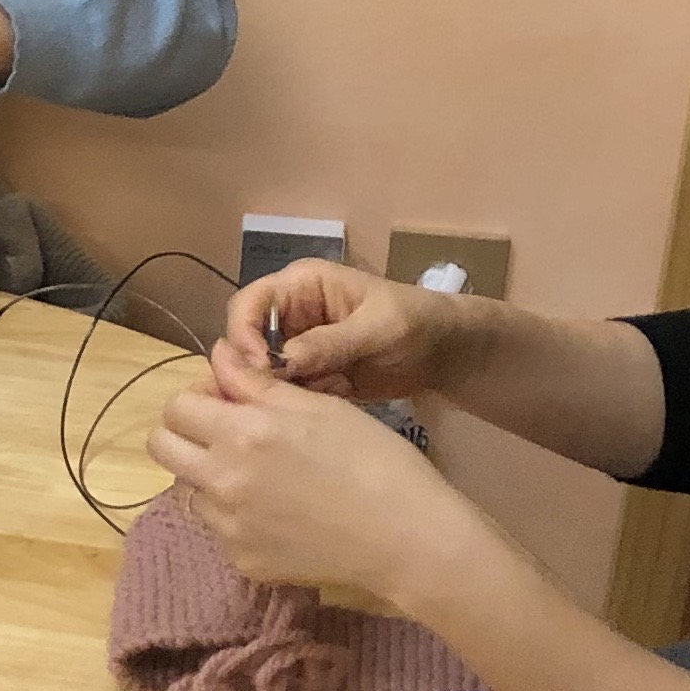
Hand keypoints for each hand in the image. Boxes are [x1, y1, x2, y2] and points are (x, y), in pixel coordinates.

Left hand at [147, 350, 477, 601]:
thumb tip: (217, 355)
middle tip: (227, 434)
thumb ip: (256, 384)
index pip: (176, 407)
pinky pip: (219, 530)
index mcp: (241, 434)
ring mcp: (228, 528)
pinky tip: (281, 514)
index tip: (229, 402)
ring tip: (263, 476)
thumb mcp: (319, 408)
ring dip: (210, 476)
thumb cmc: (374, 461)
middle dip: (187, 433)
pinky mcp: (242, 562)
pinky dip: (237, 517)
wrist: (407, 539)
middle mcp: (222, 481)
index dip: (199, 397)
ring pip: (189, 490)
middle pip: (163, 448)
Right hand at [211, 259, 474, 403]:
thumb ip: (329, 343)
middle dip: (256, 370)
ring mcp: (296, 348)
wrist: (445, 353)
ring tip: (312, 400)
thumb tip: (281, 362)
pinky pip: (284, 393)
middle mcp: (289, 314)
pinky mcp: (307, 376)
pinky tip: (326, 404)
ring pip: (259, 373)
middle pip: (244, 342)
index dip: (244, 335)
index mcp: (300, 285)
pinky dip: (297, 404)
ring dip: (277, 391)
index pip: (248, 304)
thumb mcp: (377, 328)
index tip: (261, 368)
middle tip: (276, 397)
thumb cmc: (416, 323)